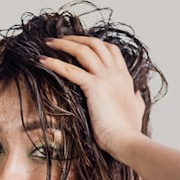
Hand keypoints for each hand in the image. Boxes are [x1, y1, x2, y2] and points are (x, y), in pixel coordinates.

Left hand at [39, 35, 144, 154]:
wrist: (127, 141)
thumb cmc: (129, 131)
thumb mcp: (137, 110)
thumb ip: (136, 99)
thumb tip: (137, 94)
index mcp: (125, 78)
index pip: (111, 50)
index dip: (94, 43)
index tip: (79, 43)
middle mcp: (116, 73)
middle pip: (96, 44)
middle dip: (76, 38)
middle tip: (59, 39)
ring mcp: (106, 78)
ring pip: (83, 51)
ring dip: (63, 44)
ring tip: (48, 43)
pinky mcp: (95, 87)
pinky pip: (71, 70)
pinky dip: (54, 63)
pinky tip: (42, 60)